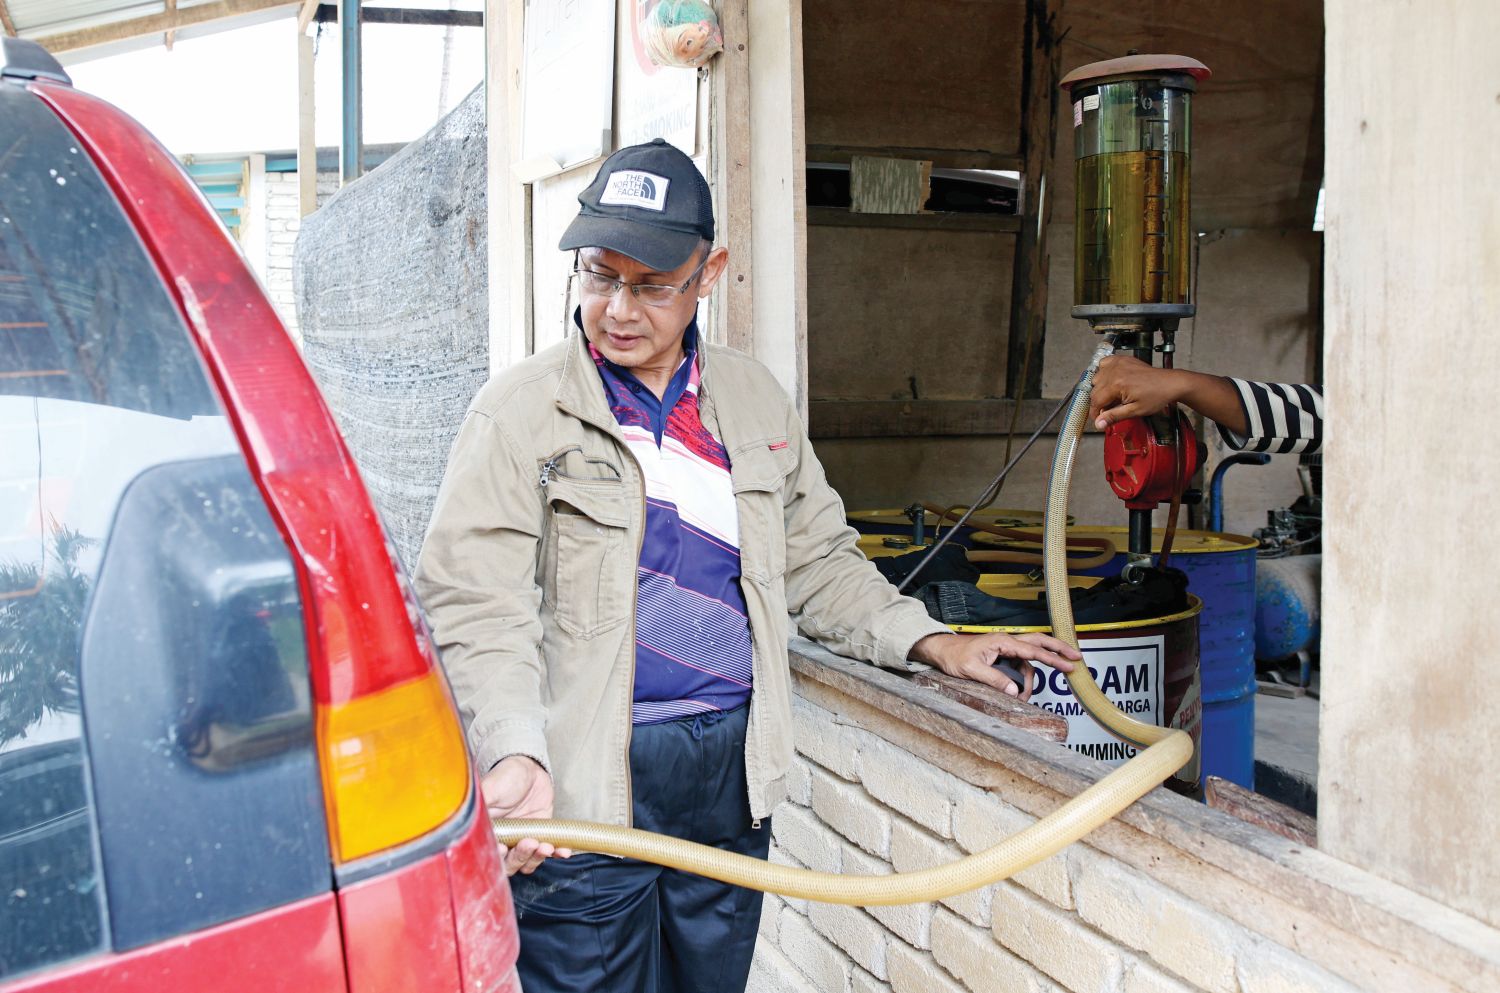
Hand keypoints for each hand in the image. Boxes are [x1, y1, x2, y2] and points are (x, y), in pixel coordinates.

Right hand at [483, 755, 571, 875]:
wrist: (530, 768)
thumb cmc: (506, 777)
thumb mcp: (490, 788)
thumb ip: (481, 804)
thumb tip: (468, 818)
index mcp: (488, 833)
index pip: (489, 853)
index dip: (496, 856)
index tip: (503, 847)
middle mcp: (504, 841)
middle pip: (509, 864)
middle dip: (520, 857)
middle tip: (529, 842)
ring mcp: (523, 840)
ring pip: (528, 862)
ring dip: (537, 858)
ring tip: (547, 846)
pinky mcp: (541, 835)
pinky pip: (549, 851)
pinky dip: (557, 853)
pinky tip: (563, 851)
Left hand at [909, 632, 1079, 700]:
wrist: (941, 651)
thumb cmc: (954, 657)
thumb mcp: (971, 671)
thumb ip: (994, 680)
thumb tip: (1014, 690)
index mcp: (1002, 642)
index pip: (1033, 650)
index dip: (1053, 658)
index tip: (1070, 665)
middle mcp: (1007, 642)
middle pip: (1039, 643)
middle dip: (1059, 650)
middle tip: (1077, 658)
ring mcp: (1005, 648)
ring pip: (1030, 658)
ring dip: (1034, 676)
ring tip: (1027, 696)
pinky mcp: (1002, 655)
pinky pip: (1020, 664)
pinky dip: (1025, 676)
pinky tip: (1021, 690)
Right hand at [1088, 355, 1185, 428]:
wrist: (1170, 383)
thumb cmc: (1157, 396)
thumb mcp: (1135, 411)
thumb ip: (1114, 416)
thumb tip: (1099, 424)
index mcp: (1117, 384)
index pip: (1095, 400)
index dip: (1095, 412)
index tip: (1098, 419)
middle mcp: (1115, 371)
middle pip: (1094, 389)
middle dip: (1099, 402)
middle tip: (1110, 409)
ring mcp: (1118, 363)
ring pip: (1096, 377)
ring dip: (1100, 388)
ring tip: (1113, 395)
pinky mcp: (1122, 359)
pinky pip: (1103, 364)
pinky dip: (1103, 372)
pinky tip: (1110, 380)